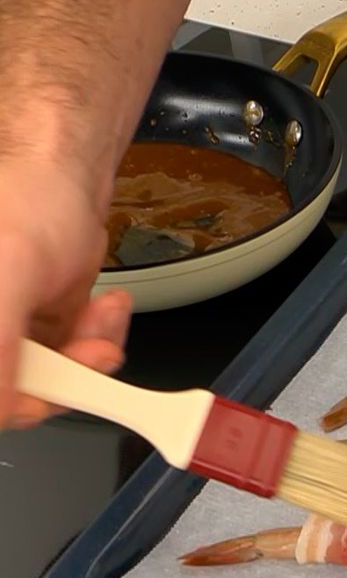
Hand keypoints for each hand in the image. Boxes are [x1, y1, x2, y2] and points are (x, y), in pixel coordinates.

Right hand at [0, 157, 130, 428]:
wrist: (63, 174)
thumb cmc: (25, 203)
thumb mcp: (7, 274)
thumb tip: (0, 403)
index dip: (21, 403)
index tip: (62, 389)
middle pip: (19, 392)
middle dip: (70, 370)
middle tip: (95, 346)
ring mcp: (8, 337)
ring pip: (55, 380)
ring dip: (91, 352)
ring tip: (102, 312)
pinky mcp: (40, 332)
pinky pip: (75, 360)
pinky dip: (99, 340)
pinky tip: (105, 307)